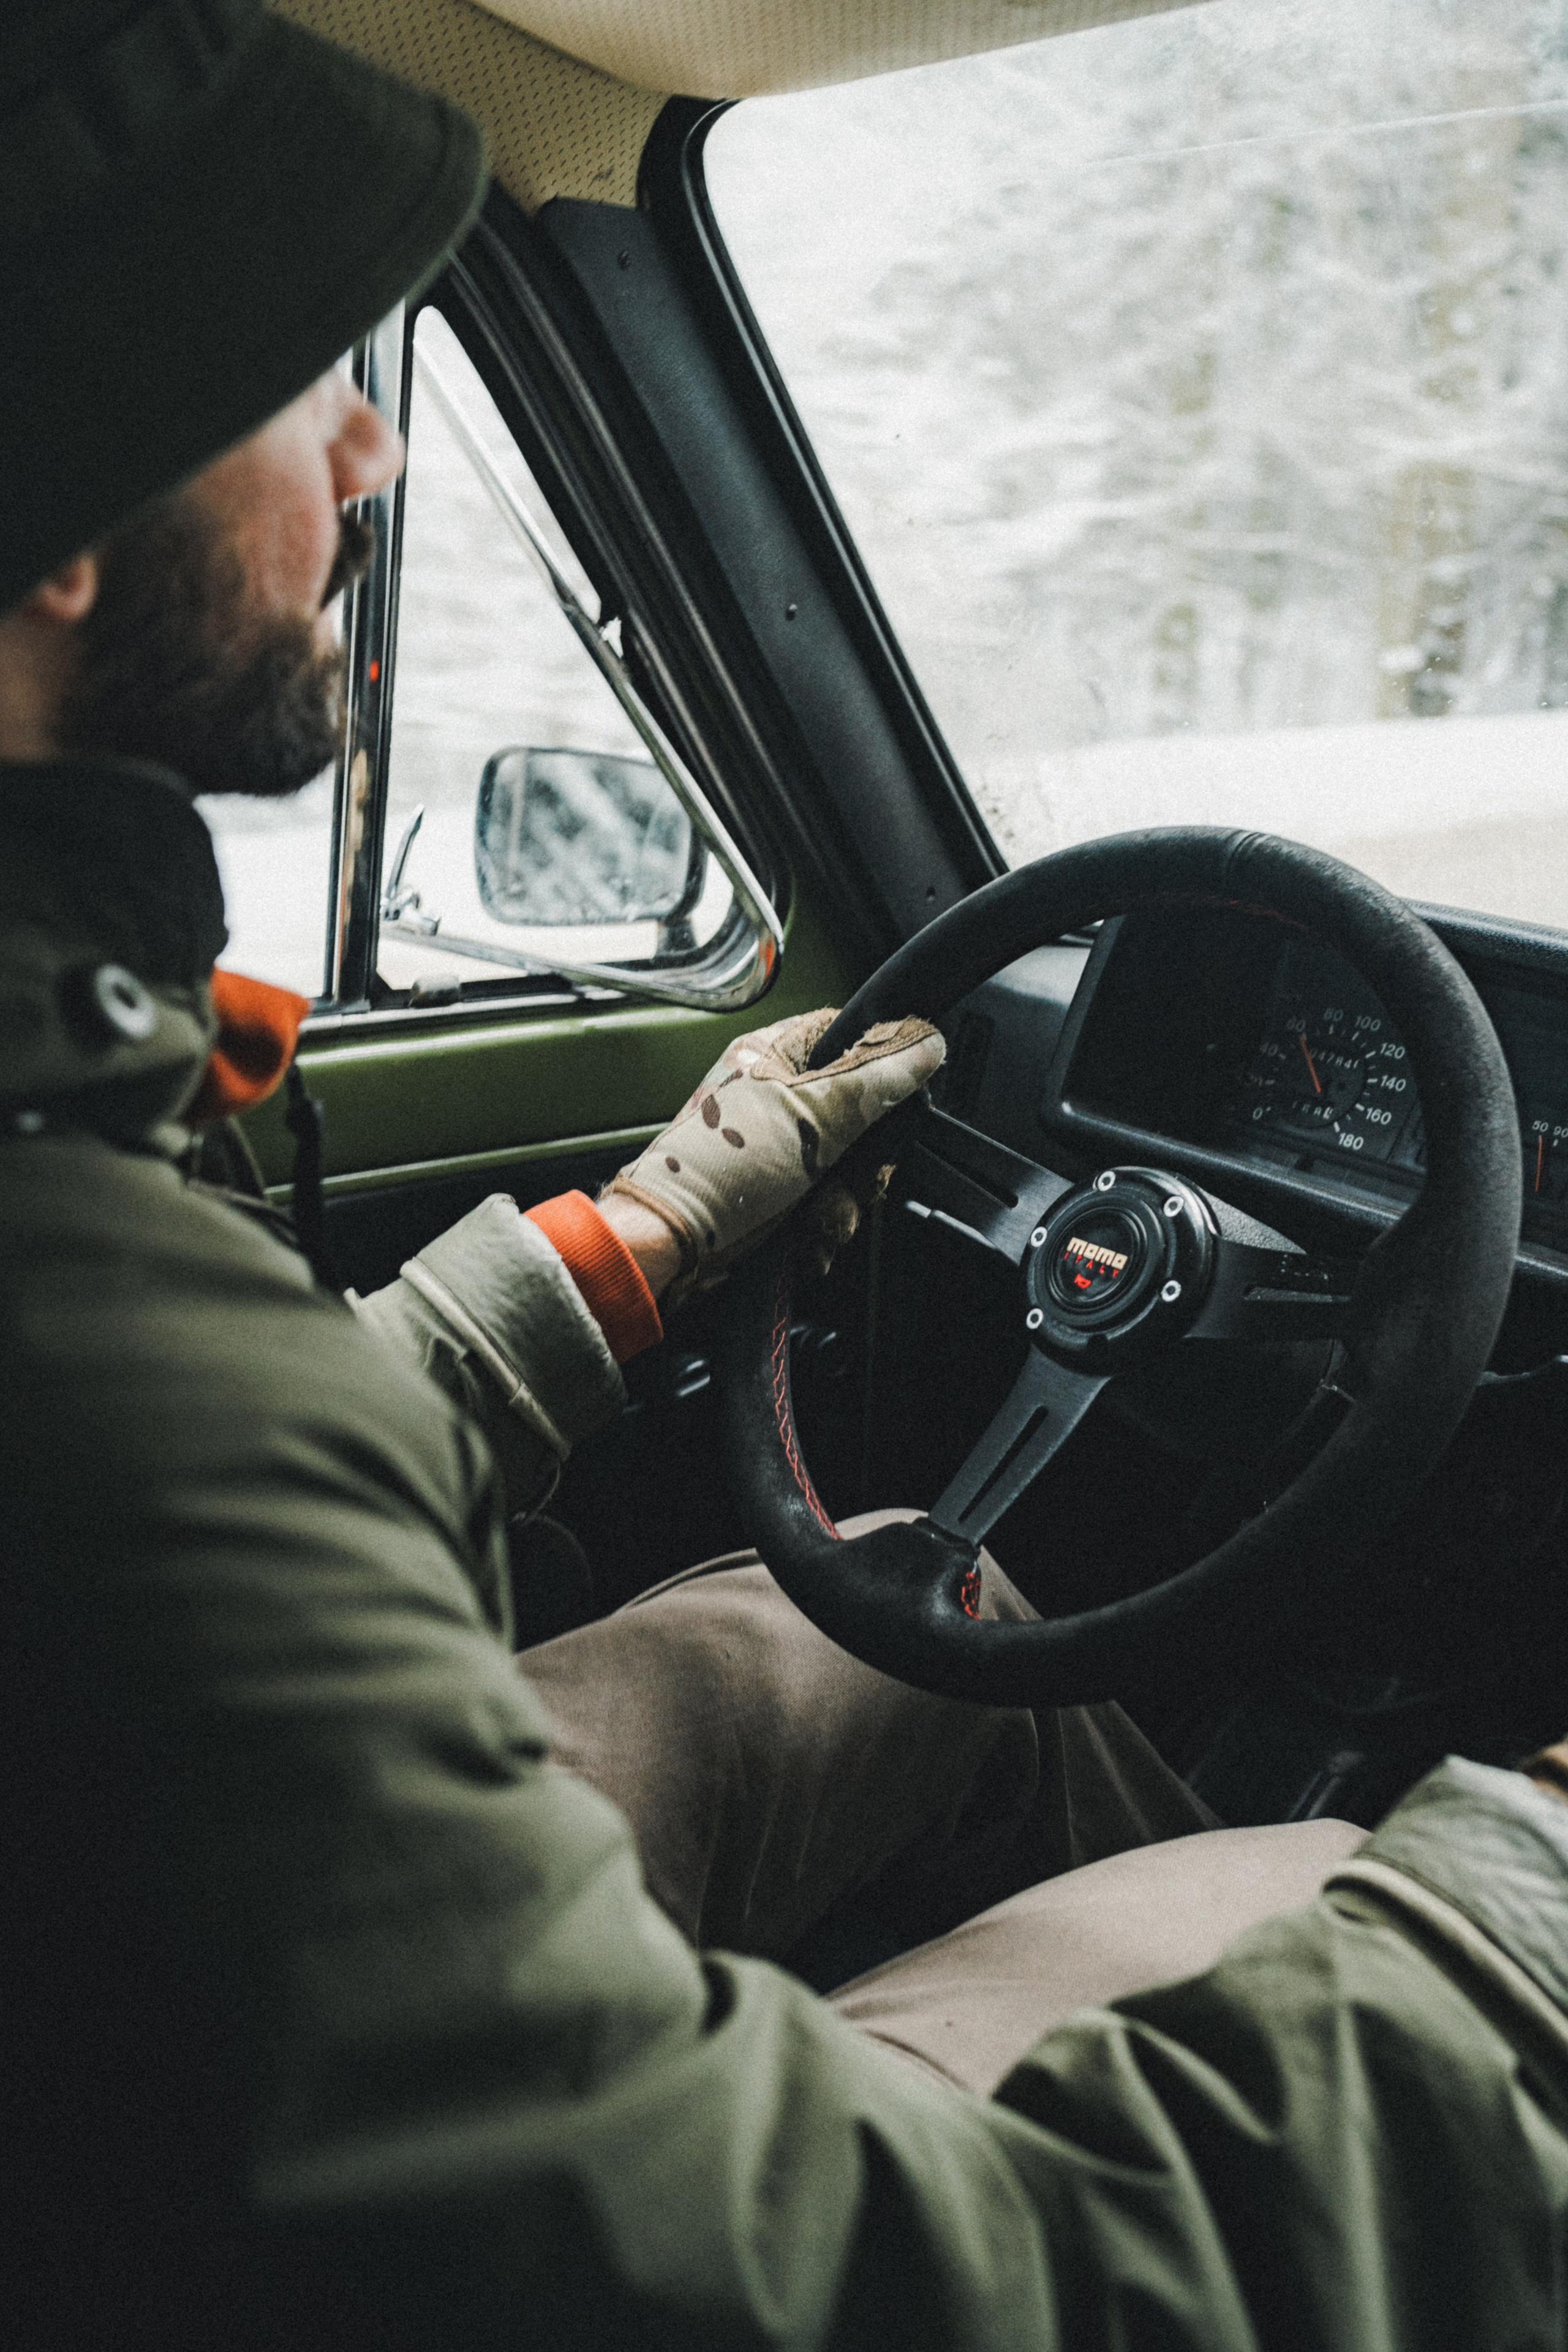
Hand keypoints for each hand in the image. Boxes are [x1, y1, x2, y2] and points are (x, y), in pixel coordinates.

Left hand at [602, 1007, 944, 1304]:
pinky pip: (820, 1200)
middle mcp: (773, 1093)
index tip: (897, 1108)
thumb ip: (877, 1081)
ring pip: (844, 1164)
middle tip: (859, 1181)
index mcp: (775, 1053)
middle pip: (858, 1112)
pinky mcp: (770, 1189)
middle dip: (865, 1161)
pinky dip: (822, 1228)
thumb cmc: (718, 1170)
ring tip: (824, 1222)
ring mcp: (772, 1143)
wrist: (667, 1243)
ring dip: (844, 1203)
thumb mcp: (813, 1117)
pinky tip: (810, 1243)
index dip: (884, 1072)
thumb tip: (927, 1043)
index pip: (851, 1037)